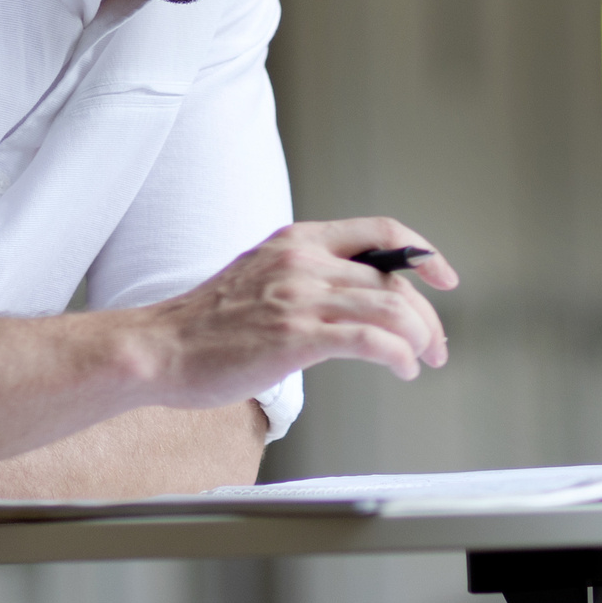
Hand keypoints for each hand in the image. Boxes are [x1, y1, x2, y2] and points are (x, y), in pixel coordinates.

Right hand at [140, 218, 458, 409]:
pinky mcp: (296, 336)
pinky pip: (370, 341)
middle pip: (393, 280)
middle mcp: (303, 261)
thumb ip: (306, 277)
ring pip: (390, 309)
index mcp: (297, 241)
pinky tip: (403, 370)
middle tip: (438, 345)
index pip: (380, 232)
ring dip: (421, 339)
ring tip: (425, 361)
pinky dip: (399, 356)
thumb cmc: (204, 326)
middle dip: (426, 317)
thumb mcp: (261, 277)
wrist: (158, 349)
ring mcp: (300, 297)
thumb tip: (354, 299)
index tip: (443, 277)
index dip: (422, 254)